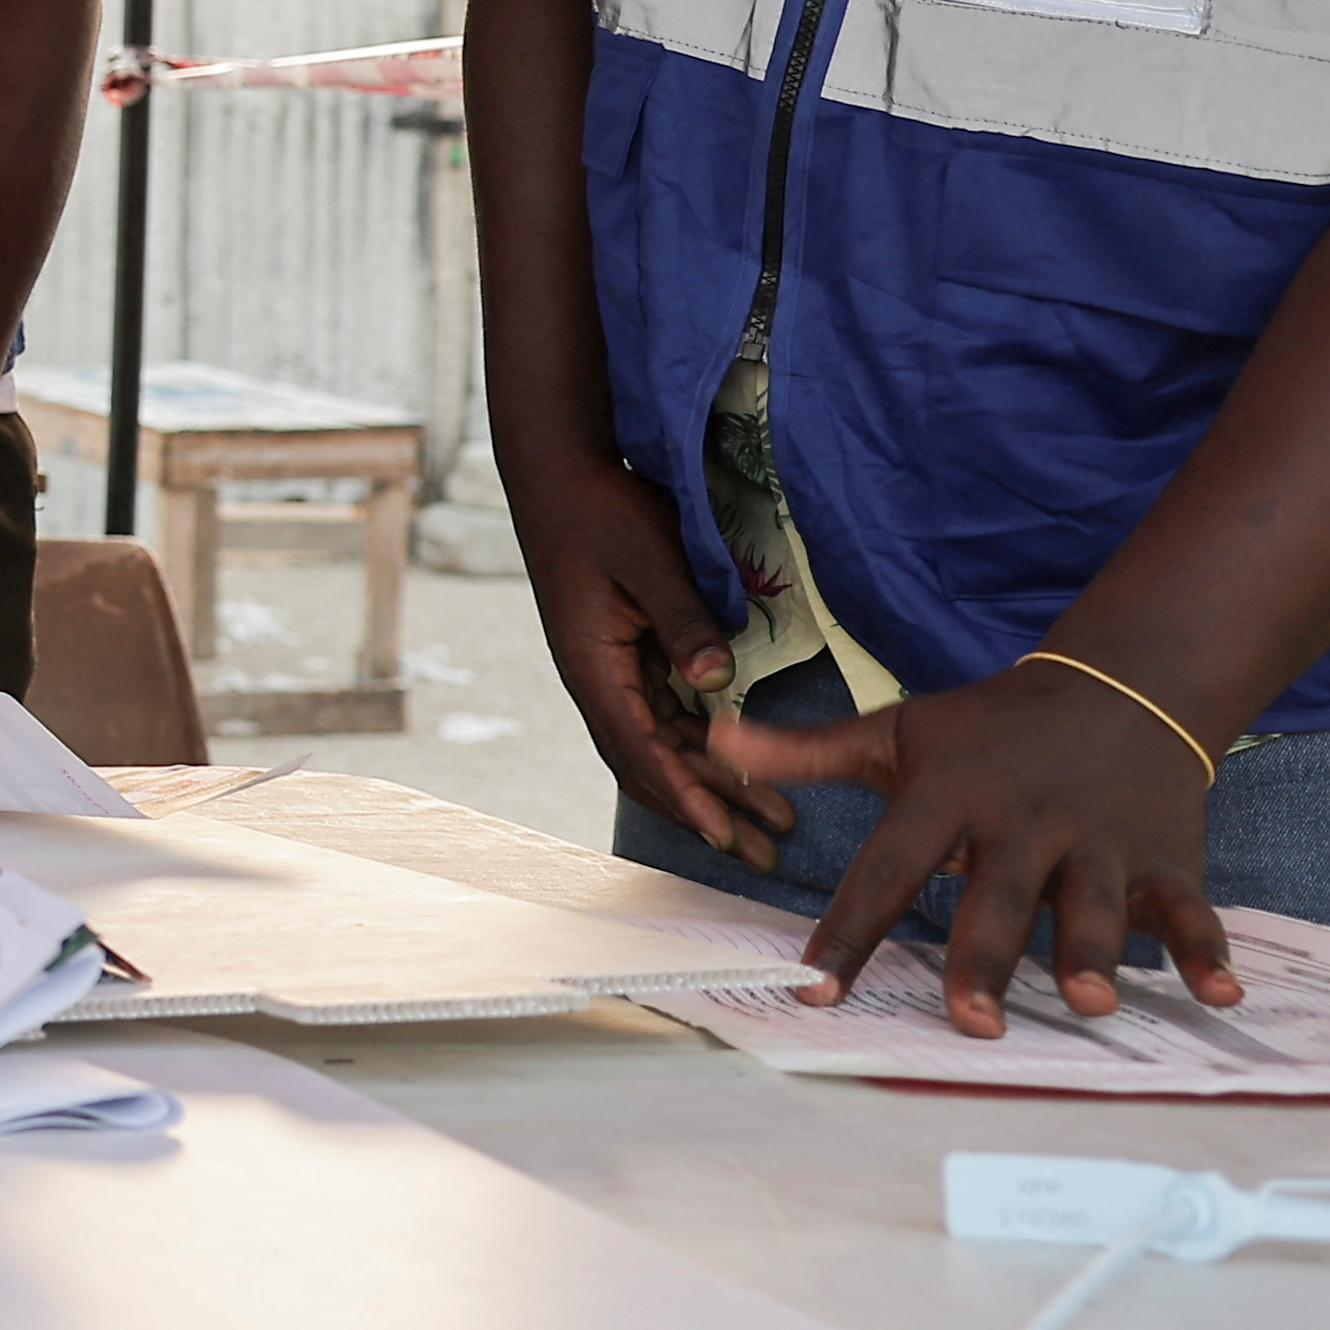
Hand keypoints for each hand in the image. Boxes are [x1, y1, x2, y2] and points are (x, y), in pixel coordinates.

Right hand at [509, 450, 789, 871]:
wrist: (558, 475)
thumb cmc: (599, 511)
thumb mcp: (647, 559)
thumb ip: (682, 620)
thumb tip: (717, 683)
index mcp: (594, 667)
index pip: (641, 750)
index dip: (685, 797)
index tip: (725, 837)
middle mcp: (599, 681)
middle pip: (653, 766)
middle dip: (709, 812)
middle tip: (766, 854)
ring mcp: (612, 671)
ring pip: (662, 748)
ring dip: (713, 786)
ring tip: (770, 822)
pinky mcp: (627, 655)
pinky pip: (666, 718)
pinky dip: (702, 749)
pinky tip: (740, 766)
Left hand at [715, 663, 1241, 1031]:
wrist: (1119, 688)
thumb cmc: (990, 730)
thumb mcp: (897, 733)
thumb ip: (807, 753)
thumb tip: (714, 741)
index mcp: (950, 797)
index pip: (886, 869)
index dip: (847, 928)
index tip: (814, 987)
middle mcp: (1024, 823)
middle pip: (997, 900)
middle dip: (985, 959)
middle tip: (971, 1020)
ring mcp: (1099, 844)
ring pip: (1093, 908)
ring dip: (1093, 954)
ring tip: (1087, 1002)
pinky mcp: (1165, 861)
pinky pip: (1191, 912)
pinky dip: (1208, 952)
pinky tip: (1219, 995)